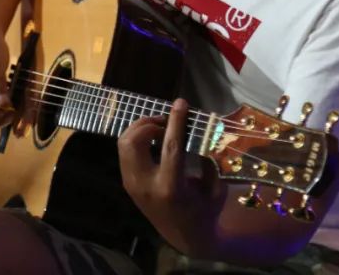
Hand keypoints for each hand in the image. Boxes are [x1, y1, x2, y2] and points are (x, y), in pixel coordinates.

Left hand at [117, 99, 225, 254]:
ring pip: (124, 143)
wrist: (183, 237)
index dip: (176, 121)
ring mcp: (132, 184)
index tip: (180, 103)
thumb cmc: (204, 212)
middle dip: (148, 123)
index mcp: (171, 188)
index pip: (170, 146)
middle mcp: (146, 185)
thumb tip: (202, 133)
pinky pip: (124, 152)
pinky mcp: (127, 183)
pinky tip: (152, 140)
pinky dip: (136, 139)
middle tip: (166, 121)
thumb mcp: (214, 189)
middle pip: (134, 141)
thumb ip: (207, 162)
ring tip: (159, 128)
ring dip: (140, 129)